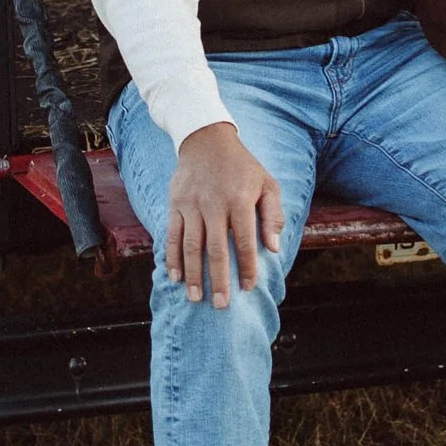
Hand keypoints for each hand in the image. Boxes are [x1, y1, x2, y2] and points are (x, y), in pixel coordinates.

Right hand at [164, 120, 284, 307]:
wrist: (207, 140)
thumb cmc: (242, 167)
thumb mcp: (267, 183)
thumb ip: (272, 214)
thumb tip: (273, 248)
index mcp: (240, 199)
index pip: (244, 240)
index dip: (246, 267)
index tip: (248, 287)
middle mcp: (214, 204)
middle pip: (215, 249)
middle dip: (218, 280)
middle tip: (221, 305)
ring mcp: (192, 204)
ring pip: (191, 246)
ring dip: (193, 274)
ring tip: (196, 298)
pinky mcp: (175, 204)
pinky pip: (172, 235)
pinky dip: (172, 258)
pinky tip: (176, 277)